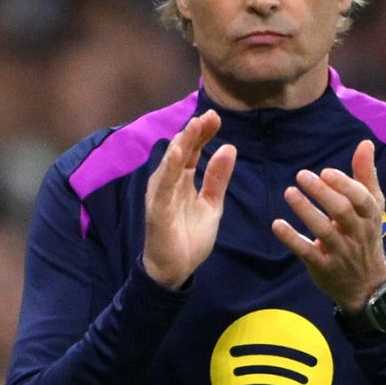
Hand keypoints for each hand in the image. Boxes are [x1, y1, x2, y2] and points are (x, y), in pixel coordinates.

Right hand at [142, 110, 236, 288]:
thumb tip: (229, 147)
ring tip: (194, 125)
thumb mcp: (212, 204)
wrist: (176, 269)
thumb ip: (218, 178)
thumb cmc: (189, 236)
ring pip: (171, 163)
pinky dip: (168, 167)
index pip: (193, 150)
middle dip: (194, 132)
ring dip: (182, 143)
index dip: (203, 134)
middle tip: (210, 115)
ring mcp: (161, 194)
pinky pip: (163, 185)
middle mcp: (169, 182)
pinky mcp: (157, 208)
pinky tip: (176, 153)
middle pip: (181, 151)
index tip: (216, 117)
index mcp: (182, 180)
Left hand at [273, 139, 385, 311]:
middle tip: (302, 175)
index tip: (326, 171)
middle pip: (341, 212)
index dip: (344, 185)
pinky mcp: (323, 266)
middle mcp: (357, 234)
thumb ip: (365, 175)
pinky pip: (306, 252)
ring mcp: (340, 252)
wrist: (367, 283)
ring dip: (305, 210)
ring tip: (289, 192)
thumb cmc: (365, 234)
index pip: (362, 199)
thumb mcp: (372, 206)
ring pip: (323, 231)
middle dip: (322, 193)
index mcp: (370, 216)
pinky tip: (276, 224)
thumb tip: (365, 143)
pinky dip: (291, 239)